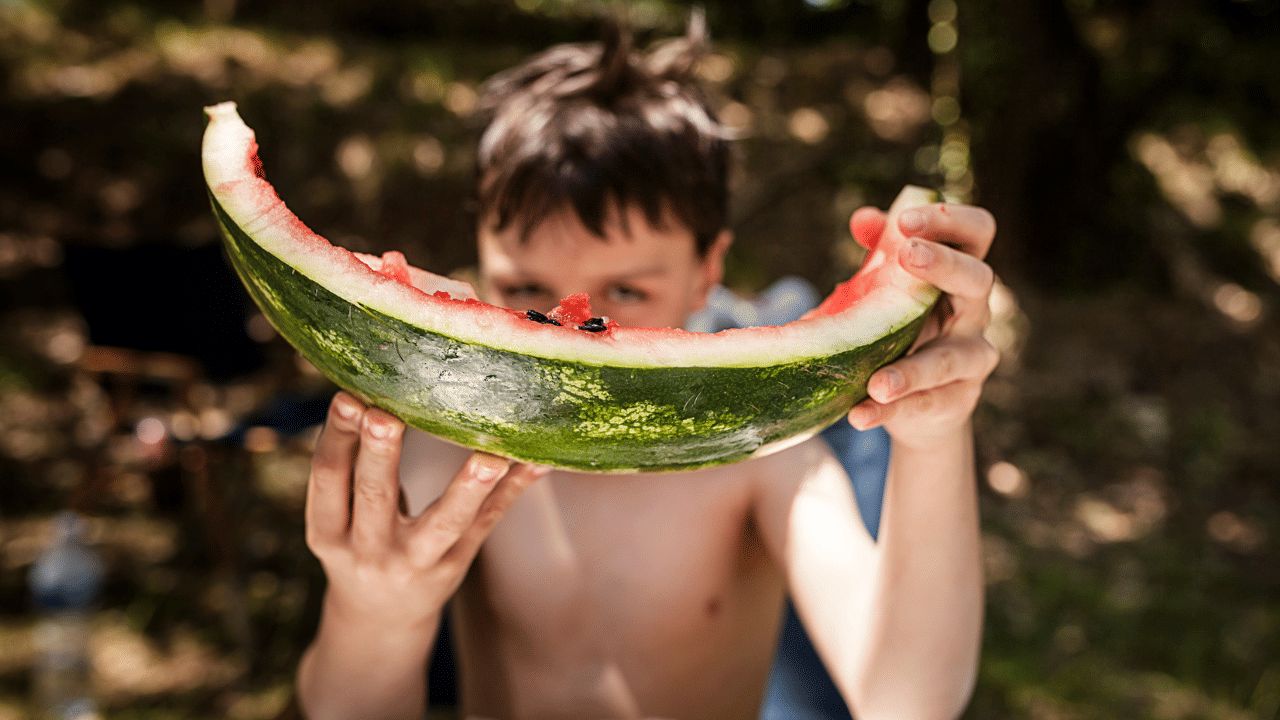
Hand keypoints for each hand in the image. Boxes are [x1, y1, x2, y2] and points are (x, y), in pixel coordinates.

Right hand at [305, 391, 548, 632]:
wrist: (381, 620)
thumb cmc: (358, 544)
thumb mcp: (336, 519)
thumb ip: (348, 469)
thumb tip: (363, 391)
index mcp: (328, 531)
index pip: (328, 478)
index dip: (337, 438)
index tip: (348, 396)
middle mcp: (369, 548)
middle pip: (374, 495)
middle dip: (380, 453)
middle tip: (387, 415)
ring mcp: (417, 560)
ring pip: (444, 521)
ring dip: (468, 487)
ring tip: (490, 457)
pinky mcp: (457, 563)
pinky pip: (487, 523)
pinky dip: (513, 490)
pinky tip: (538, 462)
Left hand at [846, 202, 998, 447]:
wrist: (919, 404)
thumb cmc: (906, 329)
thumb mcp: (891, 291)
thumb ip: (880, 254)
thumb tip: (862, 219)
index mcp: (961, 274)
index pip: (977, 232)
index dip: (950, 220)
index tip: (906, 219)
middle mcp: (974, 313)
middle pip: (979, 279)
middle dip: (945, 264)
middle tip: (907, 255)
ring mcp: (970, 359)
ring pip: (949, 360)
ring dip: (911, 370)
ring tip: (877, 382)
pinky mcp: (954, 401)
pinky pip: (922, 406)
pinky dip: (888, 411)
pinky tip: (860, 414)